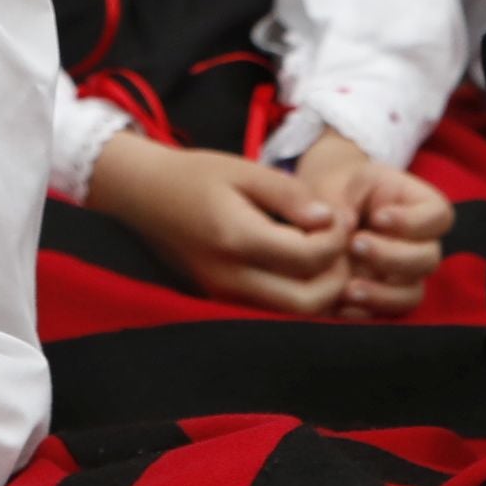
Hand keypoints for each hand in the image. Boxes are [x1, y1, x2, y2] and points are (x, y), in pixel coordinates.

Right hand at [85, 128, 349, 314]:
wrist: (142, 194)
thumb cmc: (194, 175)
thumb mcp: (245, 170)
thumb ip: (291, 196)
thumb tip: (332, 221)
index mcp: (237, 238)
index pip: (308, 257)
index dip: (337, 239)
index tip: (340, 216)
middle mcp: (231, 277)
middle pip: (308, 303)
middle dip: (338, 277)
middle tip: (343, 244)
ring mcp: (225, 294)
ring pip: (293, 315)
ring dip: (322, 291)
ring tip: (327, 254)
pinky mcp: (223, 299)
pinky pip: (274, 310)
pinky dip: (300, 295)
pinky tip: (305, 266)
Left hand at [291, 131, 455, 318]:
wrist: (322, 215)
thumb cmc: (342, 190)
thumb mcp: (344, 183)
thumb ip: (347, 200)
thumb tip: (346, 225)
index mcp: (421, 209)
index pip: (438, 217)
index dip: (413, 221)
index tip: (378, 216)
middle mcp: (420, 246)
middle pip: (428, 259)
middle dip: (392, 256)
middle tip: (355, 244)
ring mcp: (404, 276)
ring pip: (412, 294)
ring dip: (383, 293)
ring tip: (348, 287)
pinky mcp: (384, 299)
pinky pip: (388, 315)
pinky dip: (366, 312)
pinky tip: (341, 303)